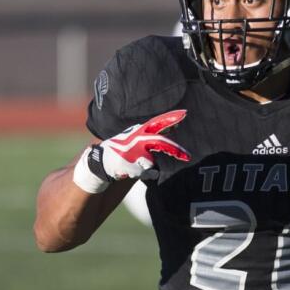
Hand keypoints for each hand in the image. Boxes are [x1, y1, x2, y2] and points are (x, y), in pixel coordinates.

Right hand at [72, 110, 189, 193]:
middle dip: (176, 150)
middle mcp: (137, 139)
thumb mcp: (136, 137)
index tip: (185, 114)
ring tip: (134, 164)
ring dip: (146, 166)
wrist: (102, 162)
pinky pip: (148, 173)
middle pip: (161, 143)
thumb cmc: (122, 149)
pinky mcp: (132, 165)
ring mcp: (134, 152)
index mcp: (138, 130)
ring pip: (151, 162)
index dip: (170, 118)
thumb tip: (173, 128)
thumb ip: (154, 133)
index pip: (157, 122)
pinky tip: (132, 171)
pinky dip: (145, 175)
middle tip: (188, 156)